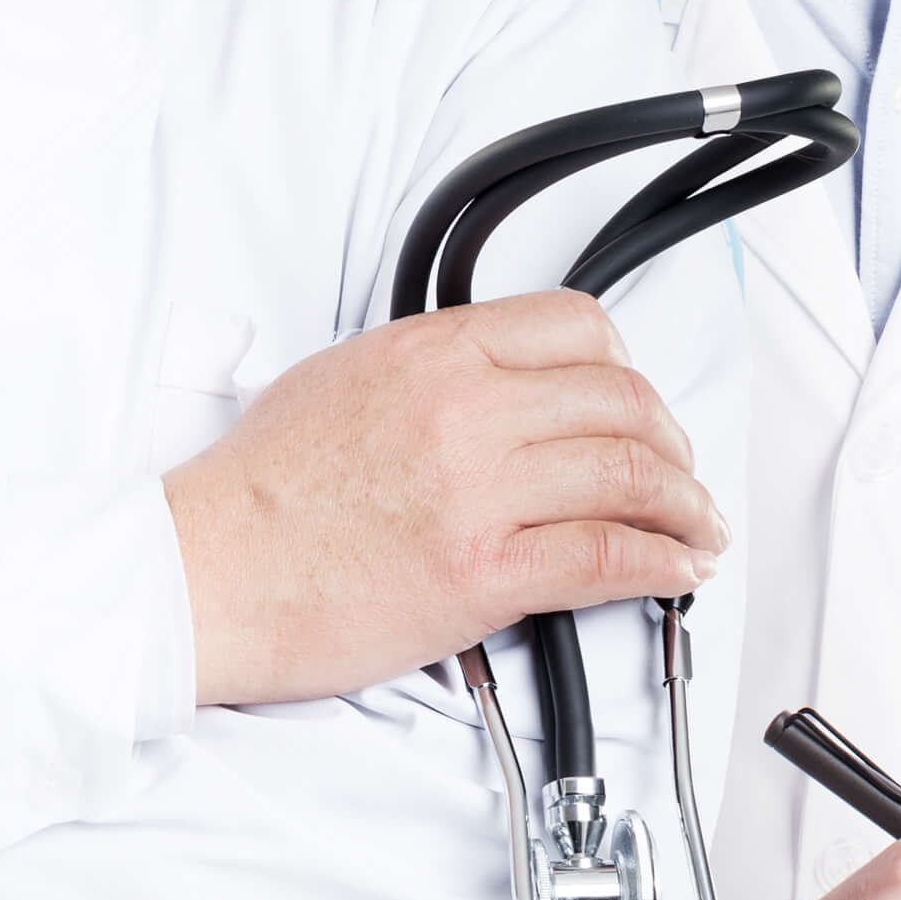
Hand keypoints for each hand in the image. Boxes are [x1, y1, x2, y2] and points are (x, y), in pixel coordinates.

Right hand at [159, 291, 723, 708]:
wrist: (206, 571)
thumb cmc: (256, 492)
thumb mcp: (340, 378)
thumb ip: (428, 369)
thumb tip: (491, 381)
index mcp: (430, 351)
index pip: (576, 326)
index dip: (627, 367)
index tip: (636, 400)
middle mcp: (464, 407)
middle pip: (620, 401)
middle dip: (669, 442)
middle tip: (678, 473)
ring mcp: (478, 489)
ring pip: (630, 475)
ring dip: (683, 505)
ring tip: (694, 527)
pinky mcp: (484, 573)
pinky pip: (608, 557)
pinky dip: (661, 564)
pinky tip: (674, 571)